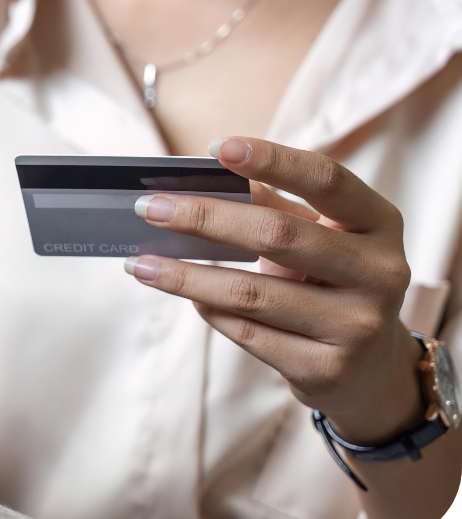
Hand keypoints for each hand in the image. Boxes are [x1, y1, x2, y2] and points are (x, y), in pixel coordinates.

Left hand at [124, 137, 424, 443]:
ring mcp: (357, 325)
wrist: (371, 370)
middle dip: (204, 219)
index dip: (273, 159)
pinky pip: (248, 332)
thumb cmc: (331, 282)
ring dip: (185, 276)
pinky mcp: (326, 369)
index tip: (217, 148)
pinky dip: (208, 309)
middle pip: (278, 235)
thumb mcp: (319, 237)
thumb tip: (201, 177)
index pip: (326, 179)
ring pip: (252, 293)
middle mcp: (379, 272)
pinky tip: (184, 295)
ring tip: (140, 265)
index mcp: (379, 223)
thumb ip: (272, 205)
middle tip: (149, 208)